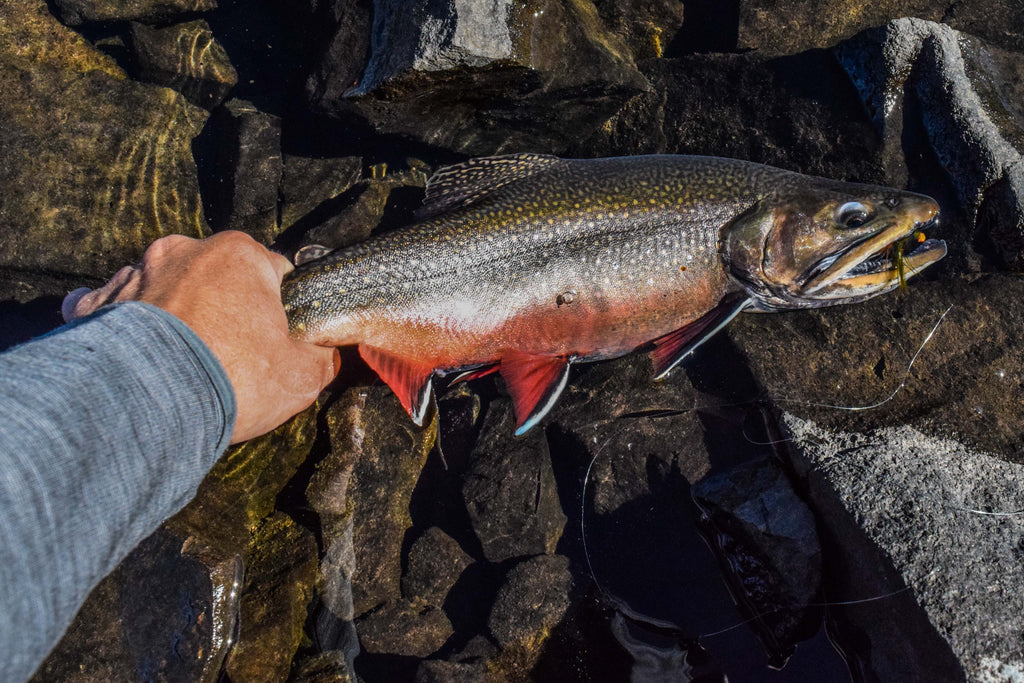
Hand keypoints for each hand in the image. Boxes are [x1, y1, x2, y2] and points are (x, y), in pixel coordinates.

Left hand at [62, 231, 338, 442]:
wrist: (148, 408)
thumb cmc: (234, 380)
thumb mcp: (304, 375)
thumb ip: (321, 356)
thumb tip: (326, 353)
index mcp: (240, 255)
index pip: (274, 273)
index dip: (280, 310)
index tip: (276, 341)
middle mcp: (184, 251)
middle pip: (217, 278)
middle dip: (224, 309)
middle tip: (231, 357)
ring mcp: (134, 274)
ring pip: (165, 290)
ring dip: (176, 316)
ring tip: (181, 364)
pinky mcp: (94, 306)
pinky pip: (113, 310)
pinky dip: (124, 330)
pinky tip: (136, 359)